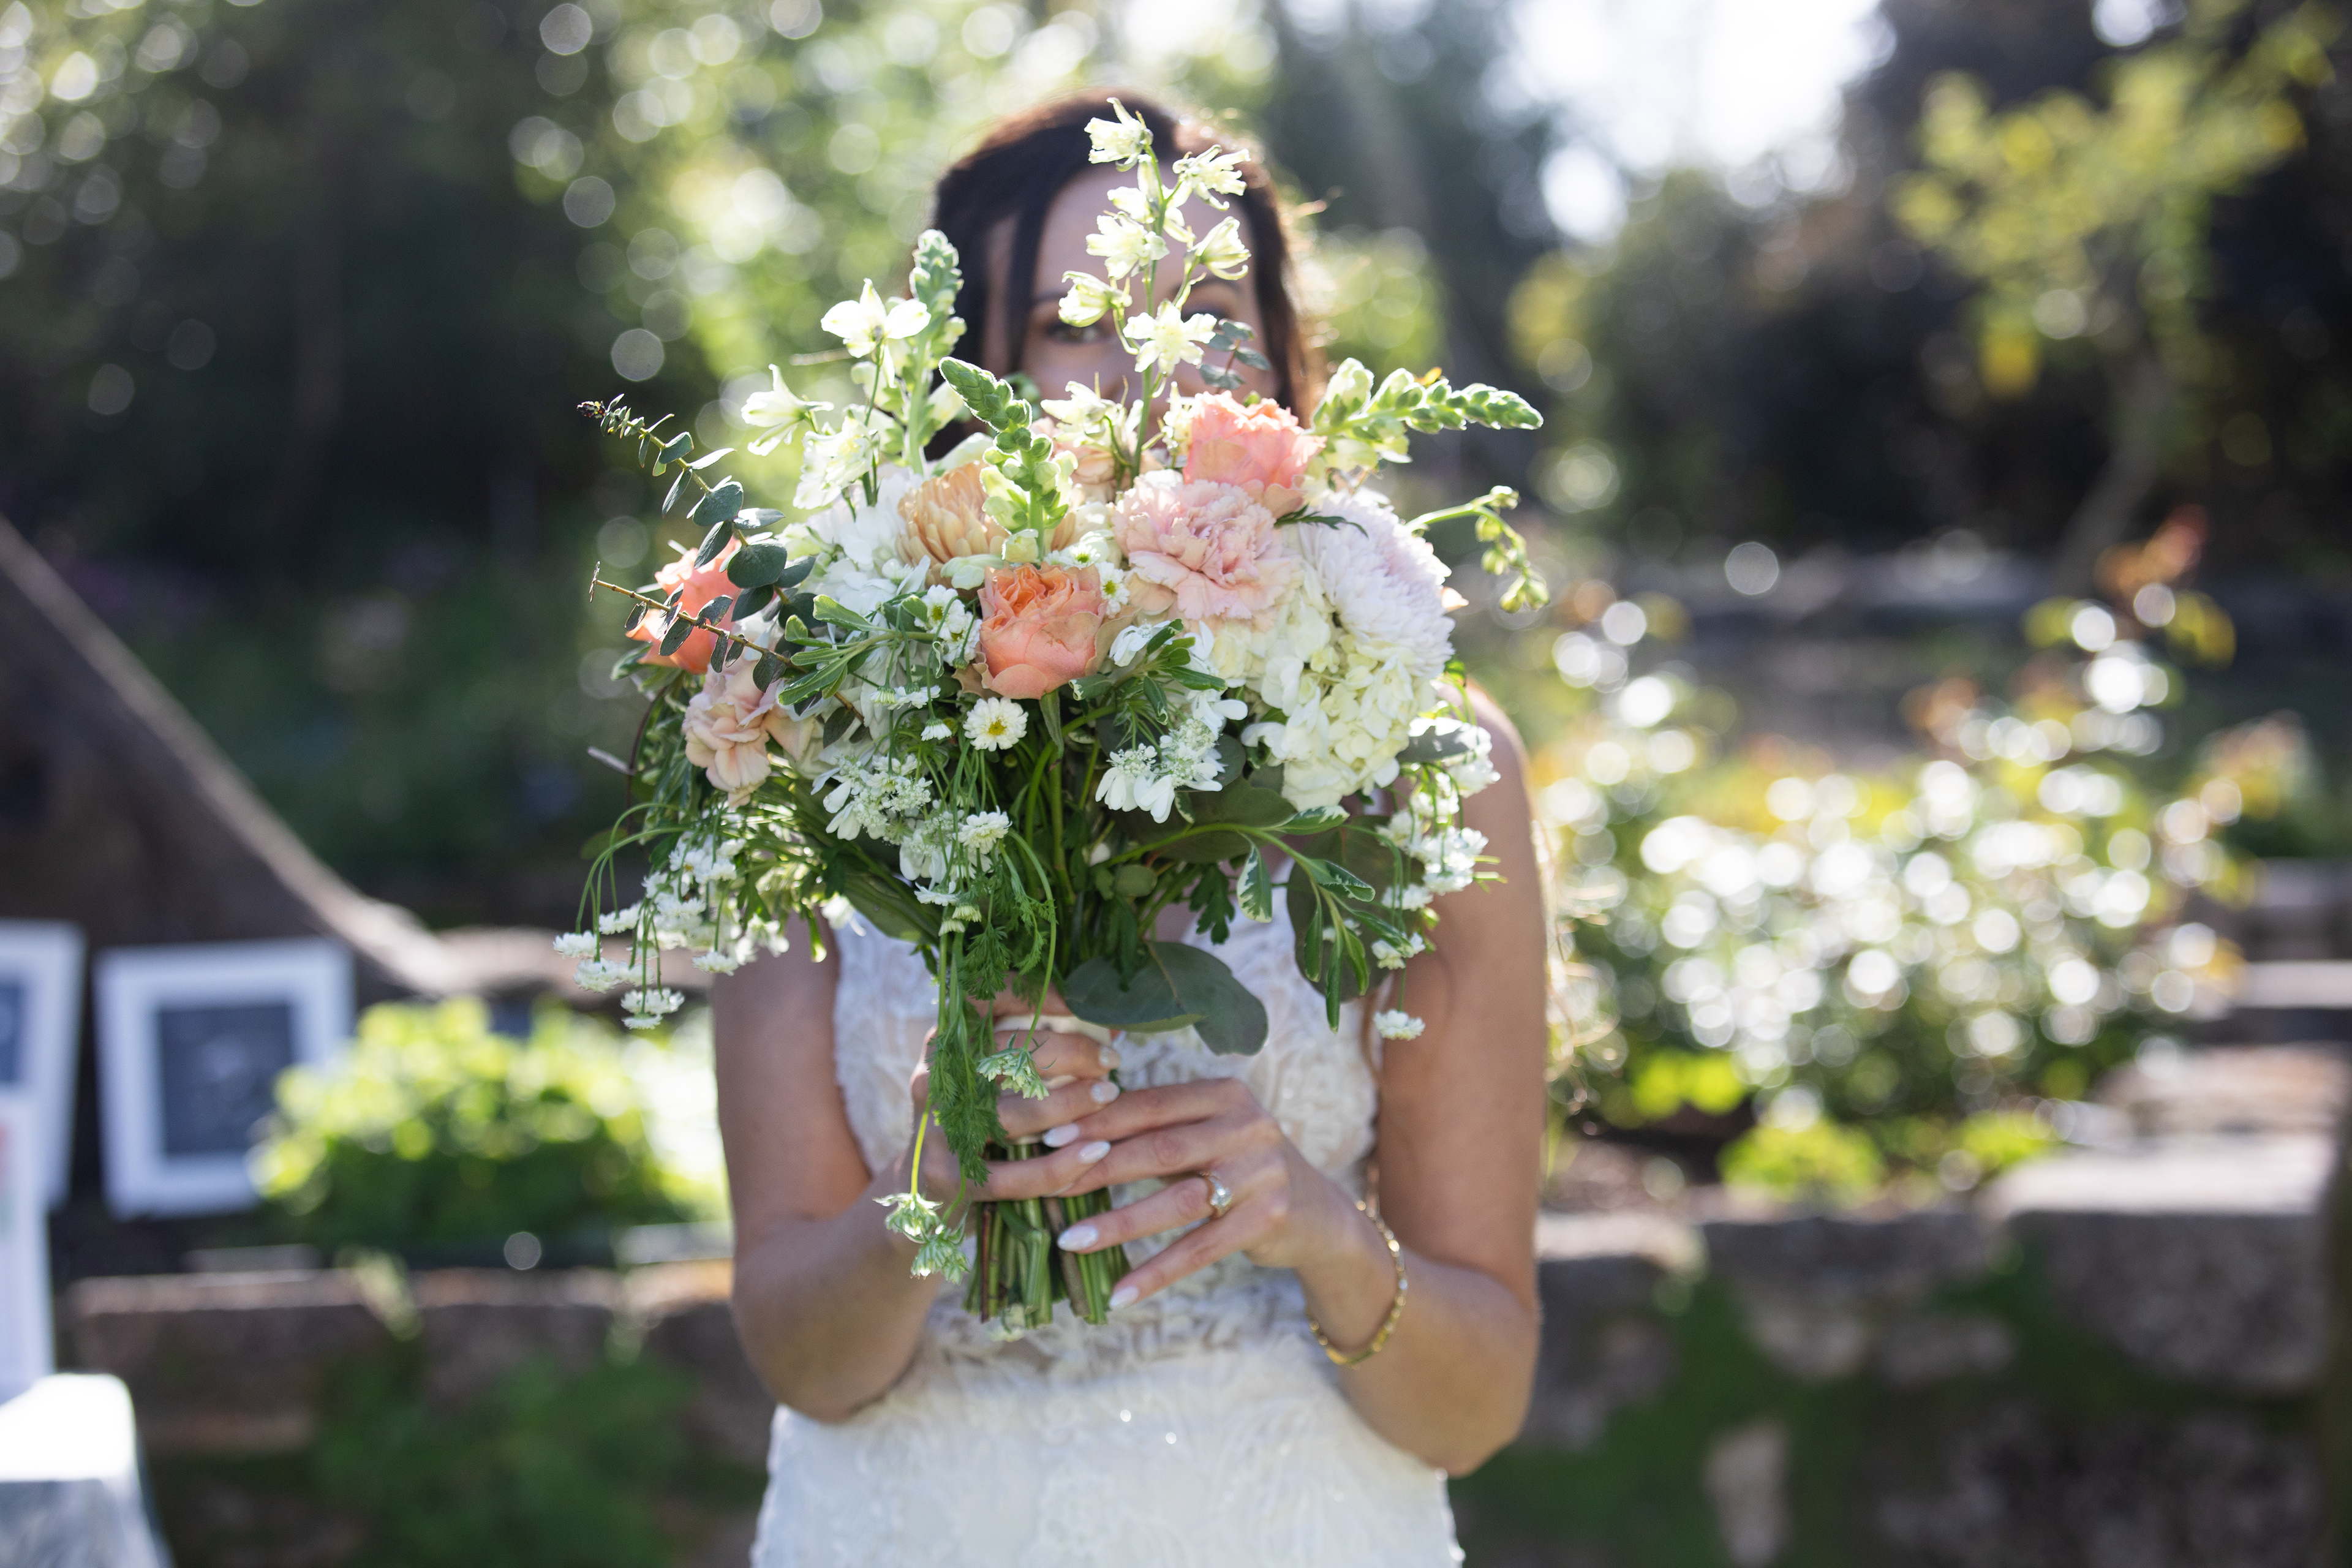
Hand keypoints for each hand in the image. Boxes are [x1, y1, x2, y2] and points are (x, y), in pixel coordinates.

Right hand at [897, 989, 1123, 1216]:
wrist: (920, 1187)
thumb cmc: (974, 1117)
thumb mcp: (989, 1075)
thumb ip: (1036, 1048)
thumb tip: (1109, 1026)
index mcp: (944, 1043)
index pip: (982, 1000)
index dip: (1033, 996)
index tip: (1080, 1004)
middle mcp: (935, 1079)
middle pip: (1008, 1055)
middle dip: (1070, 1052)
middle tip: (1110, 1059)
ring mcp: (938, 1130)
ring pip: (1015, 1114)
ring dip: (1071, 1103)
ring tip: (1109, 1094)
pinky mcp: (948, 1177)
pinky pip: (1013, 1174)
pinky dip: (1060, 1165)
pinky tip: (1096, 1152)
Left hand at [1041, 1076, 1358, 1308]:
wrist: (1318, 1213)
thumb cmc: (1240, 1168)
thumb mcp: (1209, 1136)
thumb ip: (1159, 1129)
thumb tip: (1074, 1134)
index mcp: (1226, 1094)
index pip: (1150, 1104)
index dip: (1097, 1121)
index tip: (1049, 1137)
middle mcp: (1249, 1125)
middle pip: (1159, 1148)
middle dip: (1098, 1168)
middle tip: (1048, 1185)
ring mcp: (1261, 1173)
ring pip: (1176, 1202)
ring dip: (1119, 1224)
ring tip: (1071, 1241)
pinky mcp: (1267, 1219)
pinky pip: (1199, 1250)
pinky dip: (1156, 1273)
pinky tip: (1121, 1293)